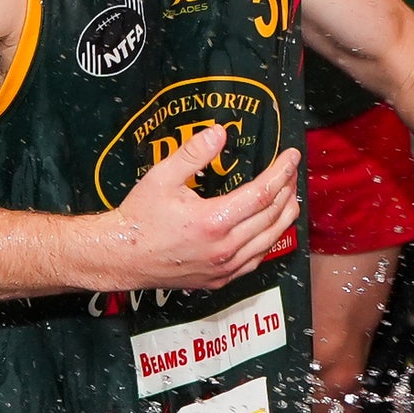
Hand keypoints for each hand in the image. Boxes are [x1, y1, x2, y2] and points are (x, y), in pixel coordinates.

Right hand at [88, 126, 303, 291]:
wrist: (121, 257)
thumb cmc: (139, 218)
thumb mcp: (162, 177)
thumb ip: (193, 153)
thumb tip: (219, 133)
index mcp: (214, 221)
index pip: (263, 193)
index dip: (281, 172)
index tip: (291, 156)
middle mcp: (225, 248)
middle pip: (273, 217)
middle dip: (287, 190)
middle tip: (291, 172)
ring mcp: (224, 267)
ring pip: (270, 241)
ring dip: (284, 216)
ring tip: (289, 197)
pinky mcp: (219, 279)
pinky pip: (255, 260)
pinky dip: (269, 241)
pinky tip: (270, 228)